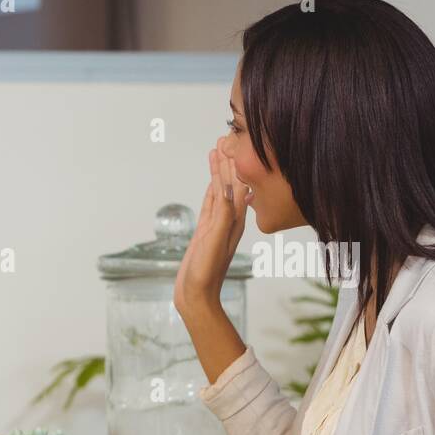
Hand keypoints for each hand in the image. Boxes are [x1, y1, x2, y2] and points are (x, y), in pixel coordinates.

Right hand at [174, 138, 250, 314]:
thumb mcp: (215, 242)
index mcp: (236, 219)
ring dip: (219, 171)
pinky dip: (211, 188)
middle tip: (224, 136)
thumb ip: (223, 216)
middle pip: (230, 182)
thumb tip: (230, 189)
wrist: (196, 297)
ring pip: (220, 190)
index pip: (237, 182)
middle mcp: (230, 219)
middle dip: (228, 160)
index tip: (231, 140)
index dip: (234, 161)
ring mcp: (218, 224)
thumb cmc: (206, 273)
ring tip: (215, 151)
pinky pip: (210, 203)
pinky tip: (212, 181)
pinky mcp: (207, 232)